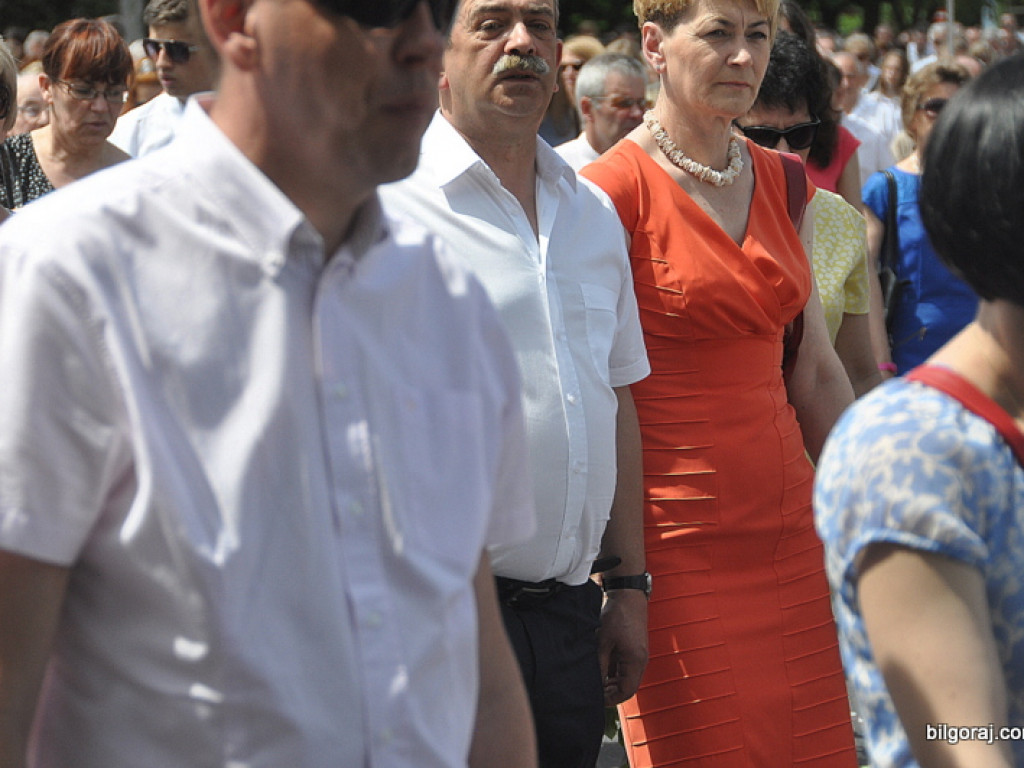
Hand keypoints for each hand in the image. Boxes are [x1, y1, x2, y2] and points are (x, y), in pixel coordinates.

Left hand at [597, 589, 647, 704]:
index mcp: (636, 661)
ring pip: (627, 677)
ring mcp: (639, 654)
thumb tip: (595, 684)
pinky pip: (626, 666)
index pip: (627, 691)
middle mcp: (641, 660)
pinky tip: (602, 669)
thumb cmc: (617, 616)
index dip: (612, 699)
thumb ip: (600, 665)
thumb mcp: (603, 642)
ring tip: (596, 682)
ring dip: (613, 682)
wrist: (627, 594)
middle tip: (594, 693)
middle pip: (628, 686)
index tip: (597, 701)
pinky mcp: (635, 647)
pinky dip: (615, 671)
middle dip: (612, 692)